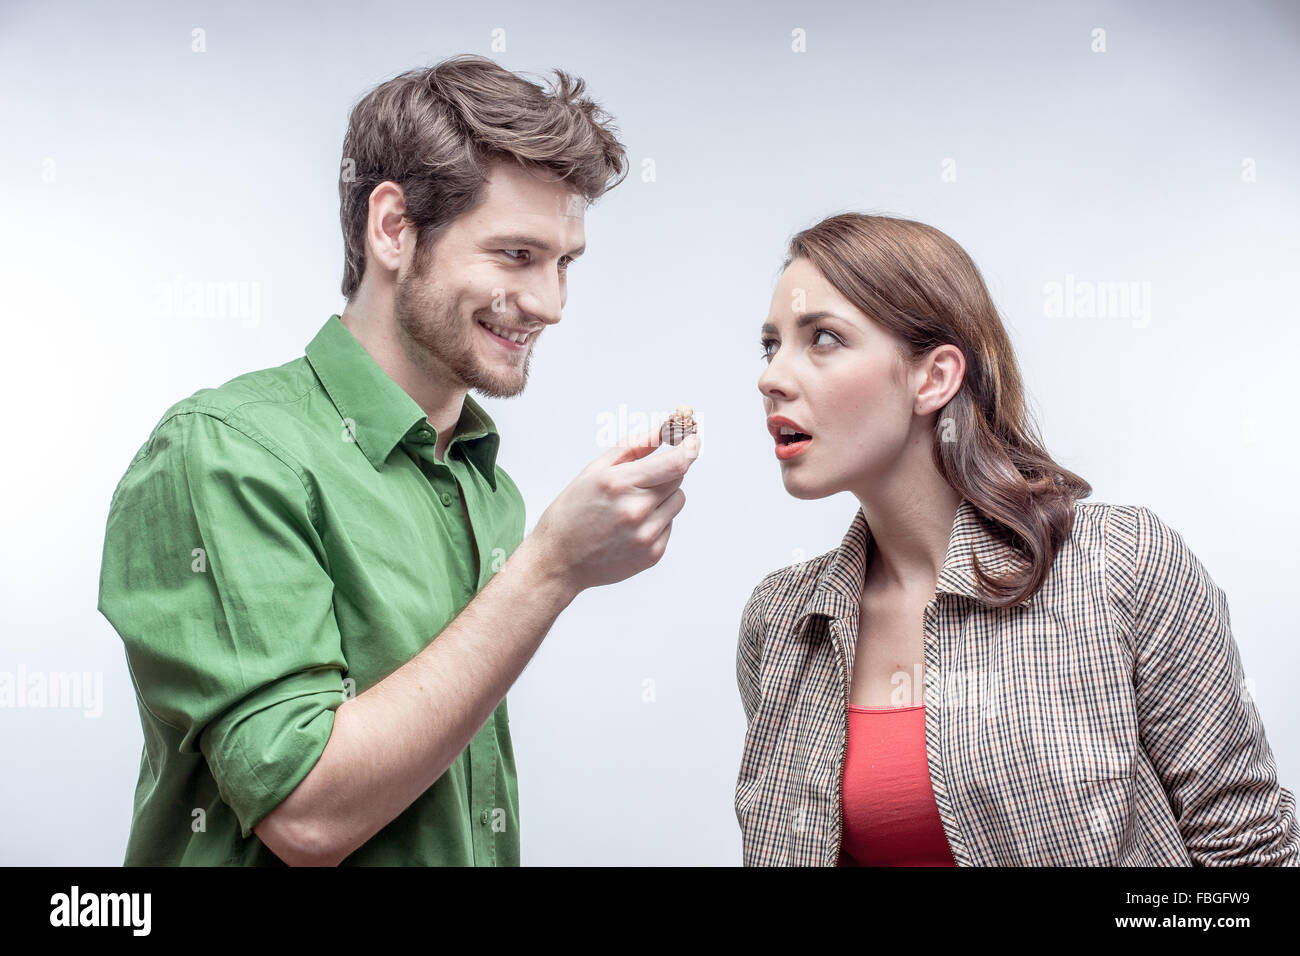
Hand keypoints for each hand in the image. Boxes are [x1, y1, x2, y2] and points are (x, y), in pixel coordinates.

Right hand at [526, 428, 700, 595]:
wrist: (559, 560)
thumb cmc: (572, 513)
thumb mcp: (594, 472)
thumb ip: (631, 448)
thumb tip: (660, 431)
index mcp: (619, 484)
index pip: (675, 463)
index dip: (690, 448)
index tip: (694, 440)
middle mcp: (636, 510)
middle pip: (678, 478)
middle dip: (667, 471)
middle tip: (645, 477)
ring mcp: (646, 535)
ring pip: (677, 501)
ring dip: (664, 496)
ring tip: (632, 505)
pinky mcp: (653, 554)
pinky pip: (669, 524)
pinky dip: (657, 520)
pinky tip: (630, 527)